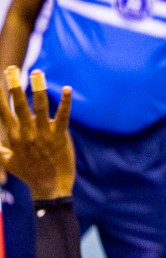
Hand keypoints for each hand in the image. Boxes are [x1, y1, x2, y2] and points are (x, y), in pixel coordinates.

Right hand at [0, 68, 73, 200]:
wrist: (50, 188)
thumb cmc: (29, 175)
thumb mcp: (8, 162)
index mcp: (14, 136)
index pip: (2, 111)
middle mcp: (27, 132)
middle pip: (18, 104)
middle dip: (13, 85)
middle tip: (11, 69)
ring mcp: (44, 133)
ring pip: (39, 106)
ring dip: (38, 88)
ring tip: (37, 72)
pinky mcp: (60, 136)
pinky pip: (62, 116)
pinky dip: (65, 102)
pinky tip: (67, 89)